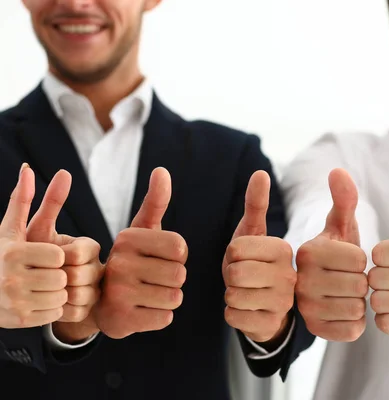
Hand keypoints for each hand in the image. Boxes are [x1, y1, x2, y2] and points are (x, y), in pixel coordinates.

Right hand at [25, 169, 103, 342]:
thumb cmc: (1, 255)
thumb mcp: (10, 230)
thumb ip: (21, 200)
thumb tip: (28, 169)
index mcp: (12, 254)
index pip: (57, 255)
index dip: (56, 256)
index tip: (45, 257)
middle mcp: (10, 278)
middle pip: (61, 277)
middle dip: (58, 275)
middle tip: (45, 273)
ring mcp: (14, 302)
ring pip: (60, 296)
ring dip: (57, 292)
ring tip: (42, 286)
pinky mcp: (19, 320)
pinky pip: (55, 313)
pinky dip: (51, 308)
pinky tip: (38, 300)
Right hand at [95, 168, 187, 338]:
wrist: (100, 303)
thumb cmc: (132, 261)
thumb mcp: (141, 231)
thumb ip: (156, 202)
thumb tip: (162, 170)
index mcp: (127, 238)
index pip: (180, 248)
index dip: (178, 257)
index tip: (160, 258)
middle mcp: (120, 263)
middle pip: (180, 274)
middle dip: (174, 279)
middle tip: (153, 279)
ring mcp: (119, 294)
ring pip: (175, 297)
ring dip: (169, 298)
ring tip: (149, 294)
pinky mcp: (122, 320)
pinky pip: (166, 318)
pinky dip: (160, 316)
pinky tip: (143, 310)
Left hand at [223, 171, 295, 343]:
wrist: (265, 305)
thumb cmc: (254, 263)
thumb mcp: (252, 233)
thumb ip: (255, 204)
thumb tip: (260, 172)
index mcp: (284, 249)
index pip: (236, 248)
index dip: (231, 254)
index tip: (245, 258)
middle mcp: (289, 276)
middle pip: (234, 273)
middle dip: (230, 276)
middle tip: (243, 277)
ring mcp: (283, 303)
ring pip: (232, 296)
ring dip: (230, 295)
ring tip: (245, 292)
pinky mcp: (271, 324)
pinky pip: (232, 316)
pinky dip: (231, 313)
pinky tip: (246, 310)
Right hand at [296, 169, 367, 341]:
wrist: (319, 289)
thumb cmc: (335, 252)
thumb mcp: (340, 225)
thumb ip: (343, 200)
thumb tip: (338, 170)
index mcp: (307, 251)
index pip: (358, 258)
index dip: (362, 259)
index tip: (350, 259)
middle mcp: (299, 280)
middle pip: (358, 285)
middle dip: (362, 282)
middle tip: (349, 278)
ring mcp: (304, 308)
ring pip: (356, 309)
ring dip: (360, 302)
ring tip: (346, 294)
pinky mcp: (313, 331)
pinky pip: (351, 330)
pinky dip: (355, 322)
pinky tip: (345, 311)